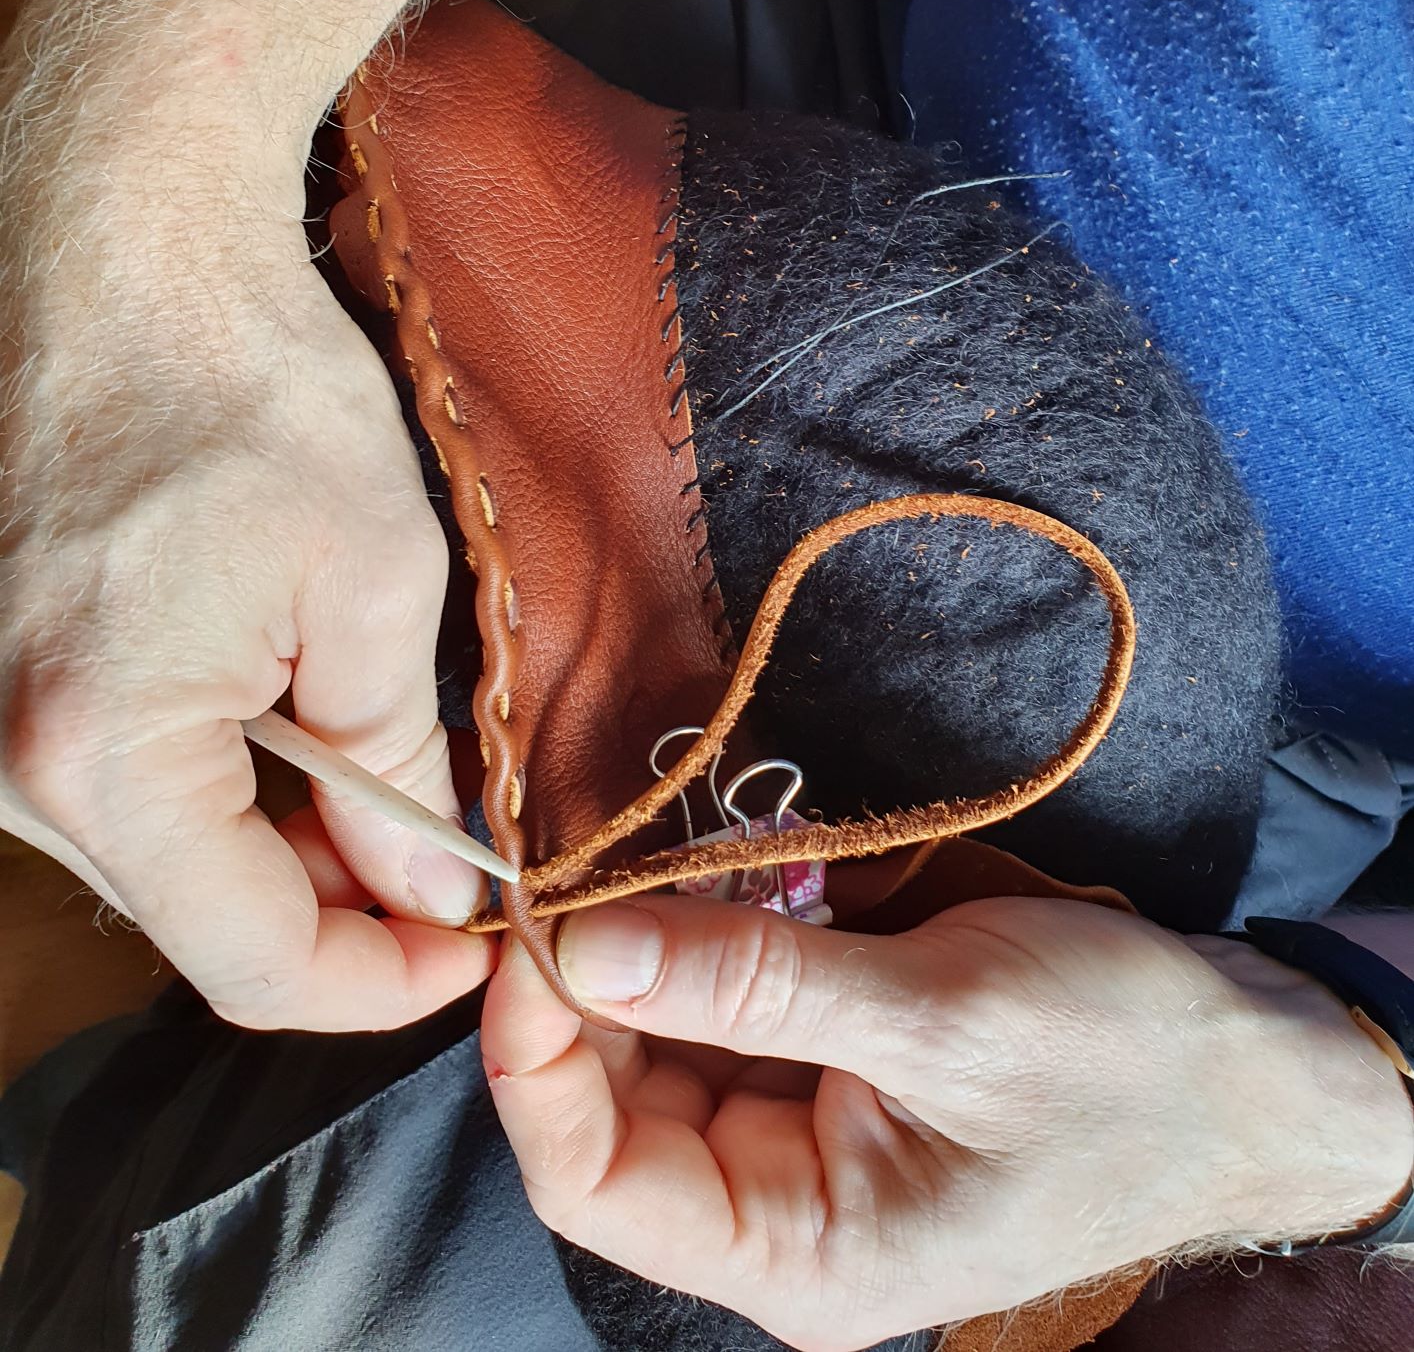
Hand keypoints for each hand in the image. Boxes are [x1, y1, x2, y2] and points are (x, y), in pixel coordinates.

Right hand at [0, 0, 492, 1029]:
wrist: (116, 248)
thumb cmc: (245, 390)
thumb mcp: (372, 586)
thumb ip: (401, 767)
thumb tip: (427, 887)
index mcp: (103, 758)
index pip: (256, 963)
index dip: (381, 984)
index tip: (471, 951)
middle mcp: (6, 770)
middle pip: (202, 920)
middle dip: (342, 912)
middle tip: (448, 868)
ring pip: (165, 860)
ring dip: (284, 850)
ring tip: (384, 786)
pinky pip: (124, 789)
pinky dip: (221, 792)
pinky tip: (294, 736)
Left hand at [483, 895, 1413, 1350]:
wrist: (1251, 1070)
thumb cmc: (1126, 1066)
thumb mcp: (943, 1018)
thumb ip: (756, 984)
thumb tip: (587, 948)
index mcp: (800, 1251)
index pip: (594, 1182)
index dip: (534, 1058)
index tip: (531, 929)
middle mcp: (779, 1212)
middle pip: (614, 1108)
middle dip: (586, 985)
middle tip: (580, 863)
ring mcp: (801, 1142)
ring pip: (662, 1052)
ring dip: (649, 952)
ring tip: (653, 857)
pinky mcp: (828, 1076)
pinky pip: (728, 1014)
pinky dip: (712, 942)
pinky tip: (723, 876)